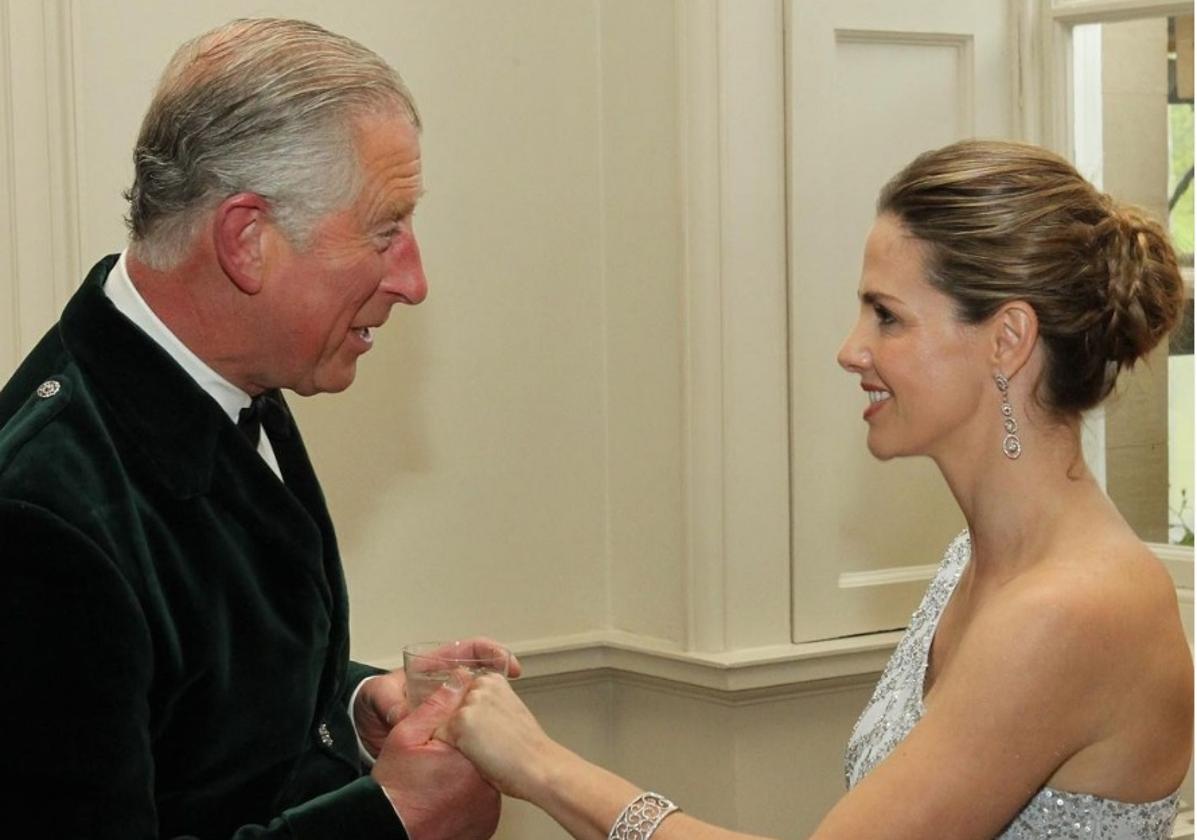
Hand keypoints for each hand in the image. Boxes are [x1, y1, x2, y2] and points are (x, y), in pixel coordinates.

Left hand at [355, 638, 521, 756]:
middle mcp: (445, 682)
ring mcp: (448, 702)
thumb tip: (402, 715)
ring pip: (478, 696)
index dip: (490, 651)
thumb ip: (391, 704)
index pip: (468, 650)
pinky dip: (481, 723)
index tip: (505, 661)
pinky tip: (491, 732)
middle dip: (501, 673)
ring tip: (508, 709)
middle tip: (514, 681)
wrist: (364, 726)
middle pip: (482, 671)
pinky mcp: (447, 723)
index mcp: (434, 666)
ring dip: (495, 699)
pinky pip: (469, 719)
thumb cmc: (373, 702)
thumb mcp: (379, 698)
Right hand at [371, 673, 500, 839]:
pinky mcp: (487, 822)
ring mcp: (488, 805)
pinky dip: (474, 794)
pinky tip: (454, 793)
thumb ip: (434, 707)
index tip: (451, 734)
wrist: (391, 827)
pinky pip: (487, 798)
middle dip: (471, 749)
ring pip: (488, 774)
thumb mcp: (405, 736)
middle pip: (486, 751)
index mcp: (467, 755)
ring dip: (474, 771)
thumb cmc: (394, 786)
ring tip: (447, 777)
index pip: (481, 727)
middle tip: (444, 760)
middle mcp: (484, 782)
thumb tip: (458, 681)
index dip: (466, 726)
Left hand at [439, 673, 563, 801]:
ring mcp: (469, 702)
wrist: (539, 766)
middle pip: (450, 708)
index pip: (462, 695)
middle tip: (489, 741)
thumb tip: (470, 713)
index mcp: (494, 680)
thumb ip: (487, 705)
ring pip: (444, 723)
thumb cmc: (528, 748)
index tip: (488, 729)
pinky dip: (451, 751)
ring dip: (456, 739)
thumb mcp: (509, 712)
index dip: (472, 718)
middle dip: (461, 726)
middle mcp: (480, 684)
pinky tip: (476, 755)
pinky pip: (440, 738)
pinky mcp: (460, 721)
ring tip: (485, 748)